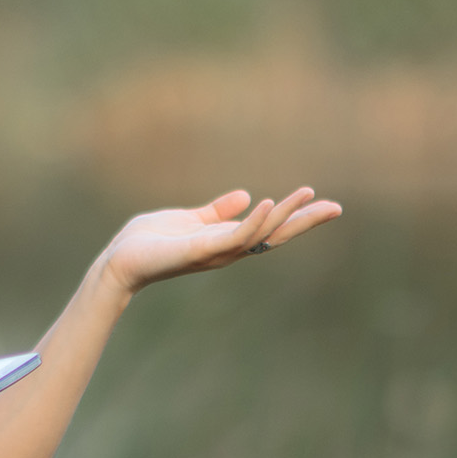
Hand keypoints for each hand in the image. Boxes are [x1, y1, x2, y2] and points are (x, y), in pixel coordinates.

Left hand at [98, 186, 342, 296]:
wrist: (119, 262)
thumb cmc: (149, 243)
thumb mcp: (190, 220)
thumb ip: (216, 211)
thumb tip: (245, 195)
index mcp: (227, 239)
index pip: (270, 227)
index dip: (295, 215)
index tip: (322, 202)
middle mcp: (228, 249)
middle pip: (276, 234)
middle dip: (305, 221)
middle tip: (337, 208)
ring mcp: (216, 251)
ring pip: (261, 232)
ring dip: (285, 214)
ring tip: (308, 195)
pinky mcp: (200, 249)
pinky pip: (233, 235)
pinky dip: (252, 221)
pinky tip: (266, 203)